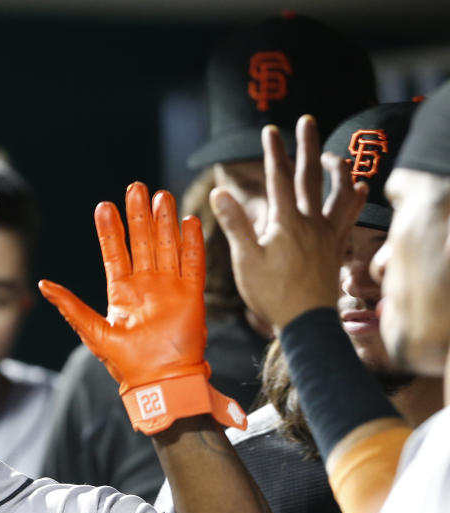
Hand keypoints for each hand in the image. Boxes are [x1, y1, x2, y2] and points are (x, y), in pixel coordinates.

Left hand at [40, 182, 246, 433]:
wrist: (162, 383)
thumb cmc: (127, 365)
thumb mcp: (94, 333)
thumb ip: (71, 307)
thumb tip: (43, 284)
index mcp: (122, 293)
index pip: (114, 253)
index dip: (110, 230)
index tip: (104, 206)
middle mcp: (146, 286)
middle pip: (142, 242)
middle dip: (138, 215)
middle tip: (135, 187)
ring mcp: (170, 288)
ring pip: (166, 246)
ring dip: (163, 222)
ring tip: (160, 196)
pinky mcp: (193, 296)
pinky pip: (193, 263)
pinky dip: (192, 243)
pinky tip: (188, 221)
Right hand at [210, 114, 367, 330]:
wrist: (306, 323)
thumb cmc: (272, 294)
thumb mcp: (246, 260)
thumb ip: (236, 223)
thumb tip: (221, 192)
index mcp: (285, 222)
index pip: (278, 178)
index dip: (273, 152)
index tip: (270, 130)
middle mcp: (310, 222)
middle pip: (310, 176)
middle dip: (307, 146)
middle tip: (307, 121)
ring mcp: (326, 234)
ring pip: (338, 193)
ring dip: (338, 170)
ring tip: (334, 155)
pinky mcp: (335, 249)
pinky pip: (350, 218)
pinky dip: (355, 201)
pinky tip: (359, 191)